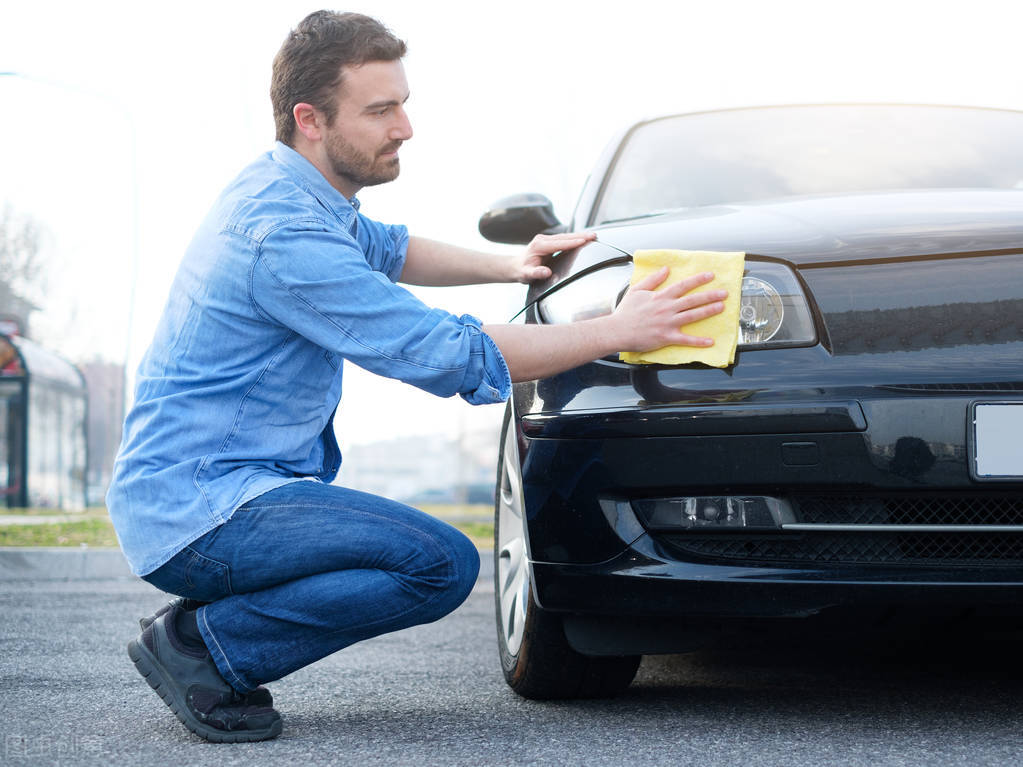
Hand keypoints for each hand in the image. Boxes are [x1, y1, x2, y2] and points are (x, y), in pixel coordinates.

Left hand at [511, 231, 596, 282]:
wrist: (516, 267)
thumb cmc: (522, 271)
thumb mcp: (527, 275)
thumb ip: (536, 273)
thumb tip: (546, 272)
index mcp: (539, 245)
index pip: (559, 243)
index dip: (572, 242)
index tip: (584, 241)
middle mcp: (543, 239)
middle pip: (565, 237)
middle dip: (580, 236)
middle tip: (594, 236)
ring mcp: (546, 239)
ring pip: (566, 236)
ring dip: (580, 236)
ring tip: (593, 236)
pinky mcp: (550, 241)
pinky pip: (564, 239)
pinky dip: (575, 238)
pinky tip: (584, 239)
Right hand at [612, 267, 727, 351]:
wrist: (617, 331)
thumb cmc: (625, 313)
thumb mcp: (637, 291)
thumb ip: (653, 279)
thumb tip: (666, 269)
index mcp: (660, 297)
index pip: (683, 286)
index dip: (698, 280)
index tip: (710, 276)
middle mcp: (667, 308)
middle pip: (692, 300)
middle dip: (710, 295)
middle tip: (724, 293)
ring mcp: (668, 323)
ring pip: (692, 316)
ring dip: (708, 311)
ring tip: (721, 308)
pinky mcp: (667, 337)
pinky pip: (686, 340)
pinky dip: (699, 341)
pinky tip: (711, 341)